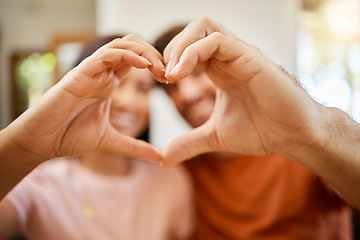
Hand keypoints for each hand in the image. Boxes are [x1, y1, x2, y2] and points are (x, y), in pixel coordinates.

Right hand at [4, 35, 164, 162]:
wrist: (43, 142)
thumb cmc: (70, 136)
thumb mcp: (111, 140)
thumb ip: (135, 147)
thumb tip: (160, 158)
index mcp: (109, 84)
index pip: (136, 61)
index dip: (154, 65)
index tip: (168, 80)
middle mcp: (102, 74)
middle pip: (132, 47)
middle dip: (153, 54)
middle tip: (166, 73)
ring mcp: (92, 71)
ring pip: (121, 44)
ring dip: (144, 51)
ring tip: (157, 68)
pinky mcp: (81, 73)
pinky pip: (107, 54)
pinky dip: (128, 55)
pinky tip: (144, 65)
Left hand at [161, 17, 324, 166]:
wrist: (293, 136)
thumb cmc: (261, 131)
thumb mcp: (215, 137)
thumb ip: (189, 144)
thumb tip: (163, 160)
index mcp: (220, 70)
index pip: (189, 48)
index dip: (170, 60)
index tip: (161, 82)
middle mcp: (229, 57)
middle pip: (194, 30)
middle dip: (171, 49)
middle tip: (163, 76)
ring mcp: (240, 54)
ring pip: (203, 27)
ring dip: (179, 47)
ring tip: (172, 75)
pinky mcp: (249, 56)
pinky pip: (215, 41)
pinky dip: (191, 53)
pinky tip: (181, 75)